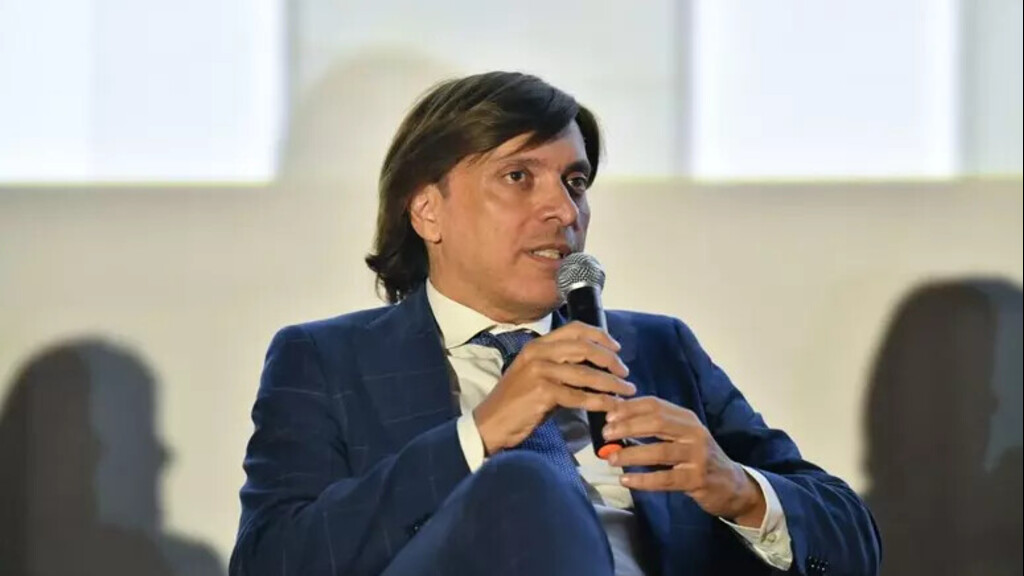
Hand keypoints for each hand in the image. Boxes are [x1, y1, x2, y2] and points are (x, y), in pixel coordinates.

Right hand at [473, 321, 635, 454]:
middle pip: (584, 347)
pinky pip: (579, 395)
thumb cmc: (517, 402)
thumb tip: (596, 368)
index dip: (600, 336)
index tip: (617, 348)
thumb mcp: (537, 375)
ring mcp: (539, 372)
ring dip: (611, 383)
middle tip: (625, 372)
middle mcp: (538, 353)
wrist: (491, 423)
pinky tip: (611, 406)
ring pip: (585, 373)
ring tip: (627, 390)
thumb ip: (562, 367)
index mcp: (538, 345)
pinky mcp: (542, 393)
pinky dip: (599, 401)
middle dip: (610, 359)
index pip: (575, 329)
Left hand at [603, 397, 766, 526]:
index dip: (630, 408)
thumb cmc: (698, 457)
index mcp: (687, 418)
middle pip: (657, 423)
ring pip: (659, 452)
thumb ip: (656, 427)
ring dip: (631, 454)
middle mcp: (694, 433)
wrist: (732, 484)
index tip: (608, 415)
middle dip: (628, 427)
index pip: (656, 405)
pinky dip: (642, 480)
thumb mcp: (682, 435)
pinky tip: (626, 480)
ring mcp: (697, 457)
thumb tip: (617, 419)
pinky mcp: (696, 480)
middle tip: (606, 434)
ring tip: (611, 458)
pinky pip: (665, 479)